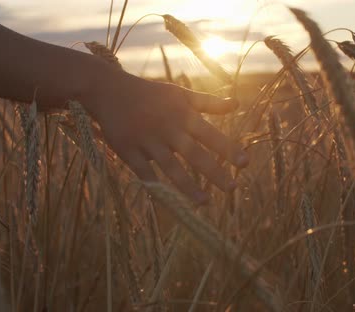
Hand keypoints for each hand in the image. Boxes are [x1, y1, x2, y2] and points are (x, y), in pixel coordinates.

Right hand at [86, 71, 247, 203]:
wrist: (109, 90)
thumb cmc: (150, 94)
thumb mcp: (180, 94)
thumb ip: (208, 102)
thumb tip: (238, 104)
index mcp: (181, 115)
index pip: (209, 134)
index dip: (227, 148)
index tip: (245, 163)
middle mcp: (167, 128)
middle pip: (193, 153)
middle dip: (213, 171)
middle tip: (232, 189)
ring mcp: (146, 141)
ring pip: (170, 167)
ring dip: (188, 187)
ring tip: (205, 203)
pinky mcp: (127, 150)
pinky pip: (143, 172)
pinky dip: (155, 187)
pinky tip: (169, 203)